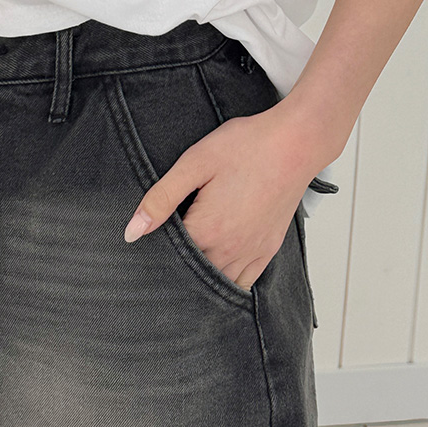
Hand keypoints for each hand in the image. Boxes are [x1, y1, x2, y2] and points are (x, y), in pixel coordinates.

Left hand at [122, 101, 321, 291]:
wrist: (295, 143)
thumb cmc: (246, 147)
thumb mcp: (195, 163)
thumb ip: (161, 198)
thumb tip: (132, 231)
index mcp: (207, 230)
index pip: (168, 257)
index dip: (154, 249)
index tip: (149, 240)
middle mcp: (229, 250)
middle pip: (191, 274)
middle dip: (175, 265)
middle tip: (164, 251)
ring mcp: (251, 253)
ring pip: (217, 283)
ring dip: (200, 277)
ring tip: (188, 259)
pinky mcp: (268, 249)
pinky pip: (244, 281)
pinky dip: (227, 281)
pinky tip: (216, 269)